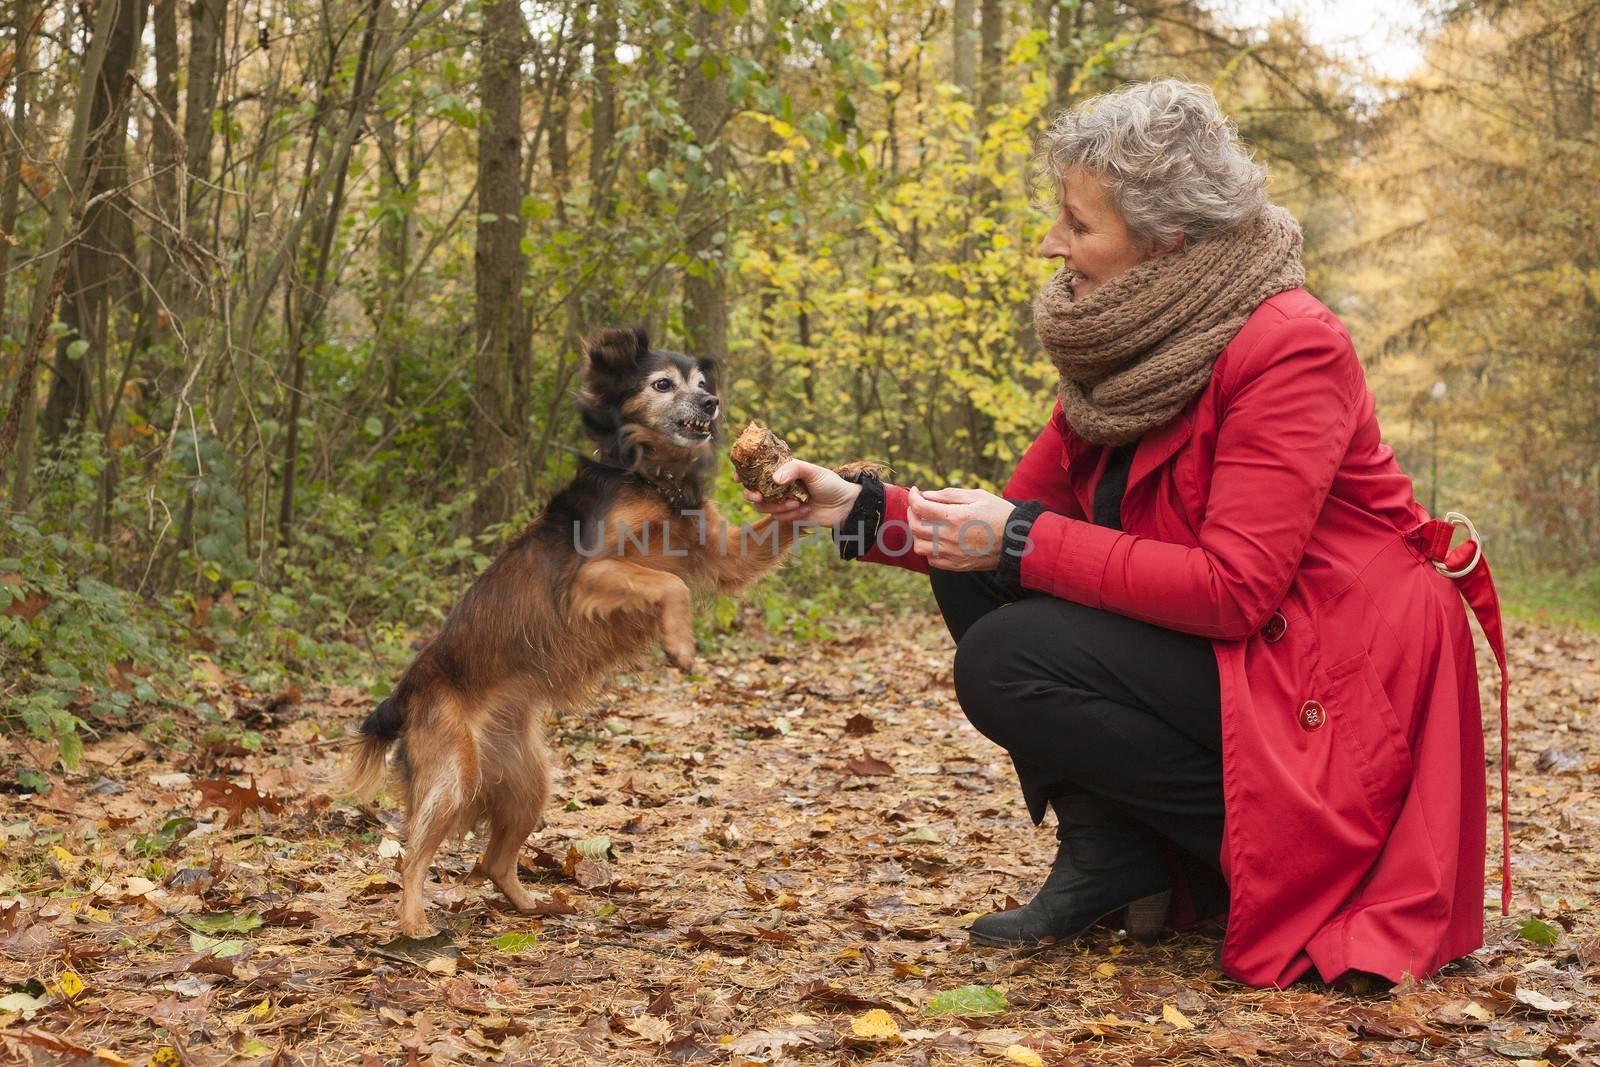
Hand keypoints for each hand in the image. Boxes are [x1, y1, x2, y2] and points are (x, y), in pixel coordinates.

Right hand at [733, 457, 862, 529]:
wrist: (843, 507)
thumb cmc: (830, 484)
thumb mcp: (813, 471)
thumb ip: (794, 469)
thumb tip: (774, 479)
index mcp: (783, 470)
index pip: (758, 469)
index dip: (744, 473)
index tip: (737, 478)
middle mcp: (778, 485)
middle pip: (753, 490)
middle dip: (752, 494)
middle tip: (758, 496)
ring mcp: (781, 500)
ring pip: (763, 506)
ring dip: (776, 506)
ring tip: (796, 502)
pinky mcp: (787, 515)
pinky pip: (777, 517)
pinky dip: (788, 515)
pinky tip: (803, 510)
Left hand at [906, 486, 1015, 570]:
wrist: (1018, 541)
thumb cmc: (1000, 514)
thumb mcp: (978, 496)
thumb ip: (950, 495)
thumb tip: (927, 495)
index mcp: (955, 517)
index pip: (920, 507)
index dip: (913, 497)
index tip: (915, 492)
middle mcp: (950, 537)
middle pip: (915, 527)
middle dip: (911, 513)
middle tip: (917, 506)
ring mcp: (952, 554)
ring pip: (919, 546)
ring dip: (918, 534)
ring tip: (926, 524)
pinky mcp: (957, 565)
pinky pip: (932, 560)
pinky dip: (929, 549)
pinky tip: (937, 540)